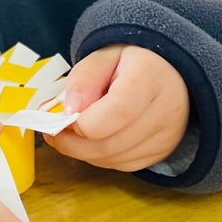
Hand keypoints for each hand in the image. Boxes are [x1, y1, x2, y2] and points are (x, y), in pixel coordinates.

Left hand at [46, 45, 189, 171]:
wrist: (168, 72)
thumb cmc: (130, 62)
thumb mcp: (103, 56)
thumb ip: (84, 78)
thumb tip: (69, 111)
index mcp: (150, 78)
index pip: (119, 111)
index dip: (85, 121)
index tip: (65, 115)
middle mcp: (165, 111)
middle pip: (112, 143)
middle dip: (75, 142)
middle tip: (54, 130)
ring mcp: (166, 137)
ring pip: (114, 159)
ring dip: (83, 152)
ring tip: (69, 133)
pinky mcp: (162, 153)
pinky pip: (122, 165)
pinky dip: (99, 157)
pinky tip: (91, 141)